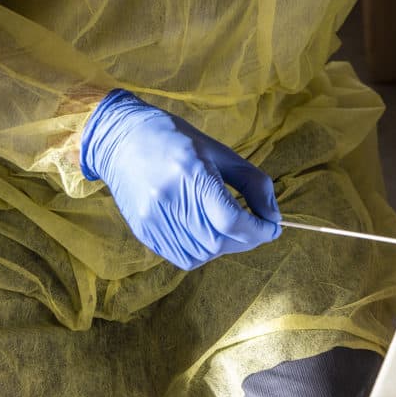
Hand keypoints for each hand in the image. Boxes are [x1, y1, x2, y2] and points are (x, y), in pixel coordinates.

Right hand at [80, 90, 281, 268]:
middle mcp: (170, 199)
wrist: (121, 139)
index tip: (273, 227)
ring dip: (225, 246)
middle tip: (255, 227)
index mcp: (192, 173)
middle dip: (247, 239)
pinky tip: (206, 231)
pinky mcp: (144, 232)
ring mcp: (153, 219)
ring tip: (228, 227)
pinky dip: (204, 251)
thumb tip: (274, 217)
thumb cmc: (176, 140)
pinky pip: (183, 257)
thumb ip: (253, 183)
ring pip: (204, 254)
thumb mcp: (221, 152)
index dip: (260, 230)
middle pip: (220, 241)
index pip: (232, 220)